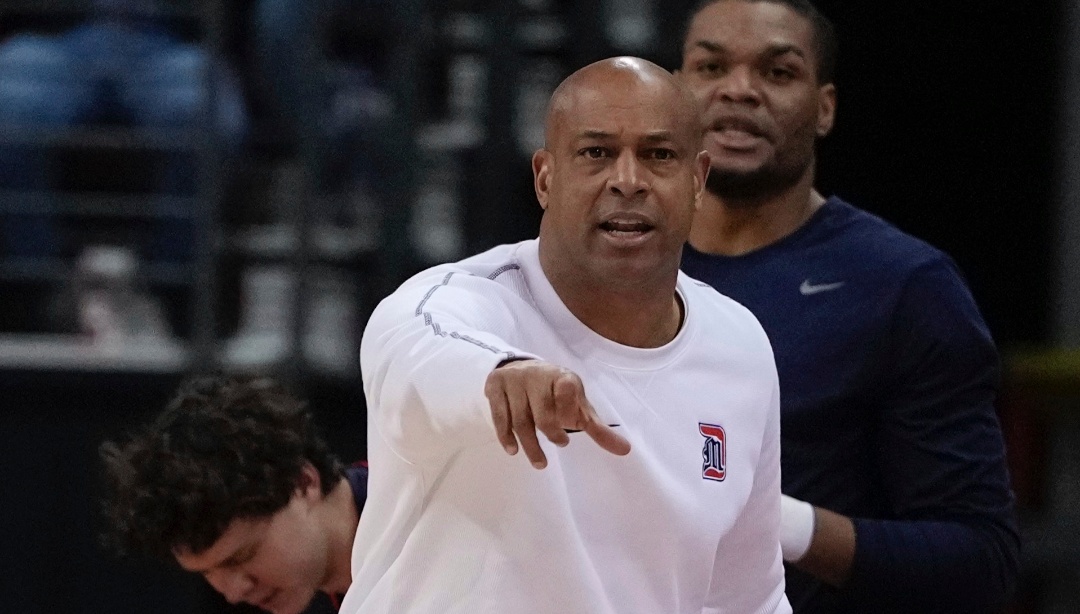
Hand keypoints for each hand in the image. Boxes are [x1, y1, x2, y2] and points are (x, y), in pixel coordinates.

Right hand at [484, 359, 630, 467]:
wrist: (521, 368)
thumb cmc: (556, 393)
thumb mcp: (578, 407)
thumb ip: (598, 429)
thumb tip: (626, 451)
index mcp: (563, 377)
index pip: (568, 391)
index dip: (568, 413)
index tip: (568, 435)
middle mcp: (538, 375)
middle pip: (542, 413)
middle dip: (551, 433)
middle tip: (560, 445)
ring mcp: (515, 379)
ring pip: (520, 419)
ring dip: (530, 445)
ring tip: (540, 463)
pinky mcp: (496, 385)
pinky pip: (499, 415)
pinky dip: (505, 436)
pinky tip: (513, 450)